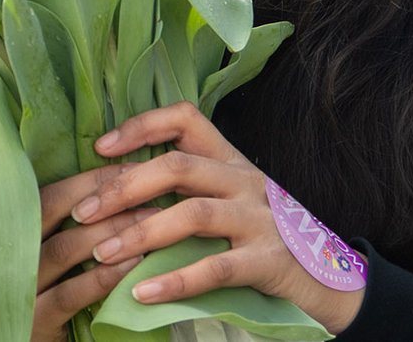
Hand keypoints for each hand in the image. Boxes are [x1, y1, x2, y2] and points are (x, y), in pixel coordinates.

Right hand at [29, 168, 150, 340]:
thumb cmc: (47, 292)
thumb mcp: (47, 255)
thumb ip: (67, 225)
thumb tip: (114, 187)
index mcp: (13, 231)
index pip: (49, 192)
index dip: (90, 180)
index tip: (131, 169)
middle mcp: (10, 253)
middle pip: (52, 211)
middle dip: (104, 198)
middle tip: (150, 191)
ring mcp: (19, 288)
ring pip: (64, 249)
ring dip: (111, 232)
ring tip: (151, 222)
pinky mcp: (35, 321)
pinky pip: (71, 293)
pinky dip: (104, 276)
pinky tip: (134, 264)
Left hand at [65, 102, 365, 333]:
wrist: (329, 277)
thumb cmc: (263, 236)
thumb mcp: (231, 197)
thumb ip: (189, 186)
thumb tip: (116, 187)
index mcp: (230, 160)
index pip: (186, 119)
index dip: (141, 126)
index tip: (101, 148)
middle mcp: (244, 181)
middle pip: (178, 167)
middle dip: (123, 187)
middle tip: (83, 212)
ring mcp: (259, 219)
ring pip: (193, 214)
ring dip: (140, 234)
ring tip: (101, 254)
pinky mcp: (268, 261)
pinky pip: (216, 267)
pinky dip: (175, 280)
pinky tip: (141, 293)